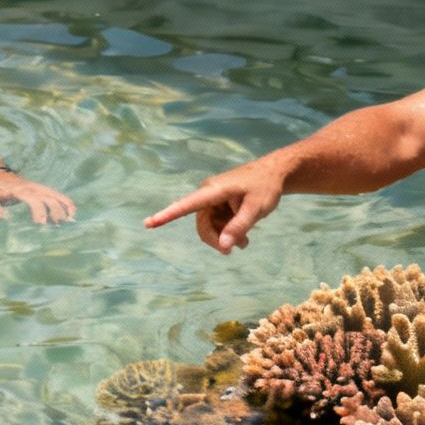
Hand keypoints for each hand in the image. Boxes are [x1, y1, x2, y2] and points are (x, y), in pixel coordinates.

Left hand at [0, 172, 75, 223]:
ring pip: (56, 195)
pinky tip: (72, 212)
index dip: (40, 211)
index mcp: (22, 190)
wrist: (0, 175)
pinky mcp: (43, 189)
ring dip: (64, 206)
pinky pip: (57, 194)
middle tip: (56, 225)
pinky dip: (66, 201)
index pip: (34, 199)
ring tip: (69, 220)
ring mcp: (40, 187)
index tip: (41, 223)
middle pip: (49, 197)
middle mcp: (34, 188)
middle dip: (55, 211)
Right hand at [143, 163, 283, 253]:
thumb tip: (223, 246)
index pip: (186, 205)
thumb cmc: (265, 187)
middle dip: (215, 239)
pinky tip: (243, 238)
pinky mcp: (219, 204)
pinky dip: (228, 233)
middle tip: (233, 250)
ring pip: (209, 227)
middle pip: (201, 224)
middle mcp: (208, 194)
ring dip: (223, 238)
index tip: (149, 223)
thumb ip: (239, 227)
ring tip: (244, 243)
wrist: (275, 174)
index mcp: (213, 190)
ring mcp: (213, 200)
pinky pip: (217, 224)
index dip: (167, 215)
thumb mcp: (256, 208)